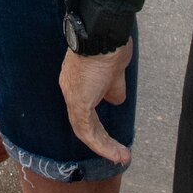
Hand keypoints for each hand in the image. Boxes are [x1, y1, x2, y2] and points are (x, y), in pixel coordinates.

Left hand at [59, 42, 134, 164]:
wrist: (104, 35)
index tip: (111, 139)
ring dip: (104, 146)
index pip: (84, 110)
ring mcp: (72, 95)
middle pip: (84, 122)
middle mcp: (70, 89)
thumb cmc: (110, 46)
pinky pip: (87, 130)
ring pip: (85, 129)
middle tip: (119, 154)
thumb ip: (113, 87)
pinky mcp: (78, 102)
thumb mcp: (115, 71)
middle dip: (102, 141)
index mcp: (77, 81)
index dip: (98, 127)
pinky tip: (114, 152)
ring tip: (121, 157)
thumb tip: (116, 99)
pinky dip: (101, 144)